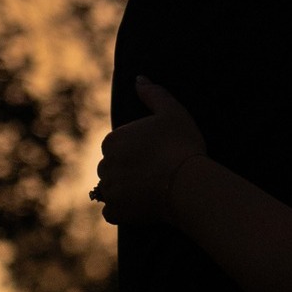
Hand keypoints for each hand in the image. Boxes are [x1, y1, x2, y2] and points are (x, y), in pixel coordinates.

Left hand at [93, 78, 206, 225]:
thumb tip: (139, 78)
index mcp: (113, 140)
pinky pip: (113, 212)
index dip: (138, 150)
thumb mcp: (173, 112)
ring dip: (125, 191)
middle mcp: (104, 164)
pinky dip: (125, 210)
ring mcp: (108, 190)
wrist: (187, 183)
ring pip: (112, 189)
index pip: (118, 146)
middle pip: (113, 168)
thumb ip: (153, 93)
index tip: (156, 155)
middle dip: (128, 171)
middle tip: (156, 174)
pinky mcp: (115, 211)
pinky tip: (144, 205)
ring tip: (151, 190)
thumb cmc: (182, 145)